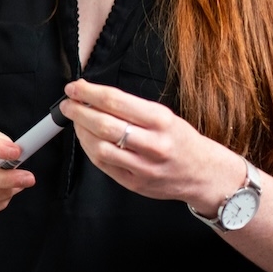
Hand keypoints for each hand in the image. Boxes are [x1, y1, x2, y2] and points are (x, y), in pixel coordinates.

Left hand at [61, 79, 245, 209]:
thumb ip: (131, 108)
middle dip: (79, 111)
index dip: (89, 93)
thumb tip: (94, 97)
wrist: (204, 174)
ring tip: (76, 121)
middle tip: (68, 104)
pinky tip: (86, 139)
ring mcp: (144, 167)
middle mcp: (154, 144)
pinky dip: (89, 149)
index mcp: (161, 121)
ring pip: (100, 147)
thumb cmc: (181, 140)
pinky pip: (103, 165)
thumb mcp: (164, 116)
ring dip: (81, 131)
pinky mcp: (134, 184)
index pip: (116, 102)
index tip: (74, 88)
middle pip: (104, 125)